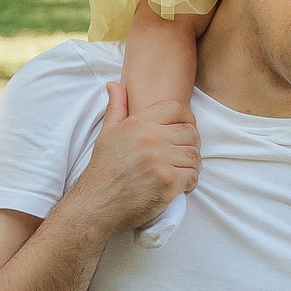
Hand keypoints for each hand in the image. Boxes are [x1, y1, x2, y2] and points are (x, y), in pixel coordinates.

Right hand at [66, 82, 198, 232]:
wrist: (96, 204)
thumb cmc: (103, 169)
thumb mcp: (107, 133)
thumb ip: (117, 108)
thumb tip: (114, 85)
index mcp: (139, 122)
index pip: (177, 109)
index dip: (186, 120)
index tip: (181, 135)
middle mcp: (151, 138)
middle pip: (191, 133)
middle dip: (190, 146)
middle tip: (181, 158)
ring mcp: (160, 160)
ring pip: (195, 156)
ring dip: (191, 166)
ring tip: (179, 173)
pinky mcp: (167, 182)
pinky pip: (193, 176)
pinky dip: (190, 183)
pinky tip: (179, 187)